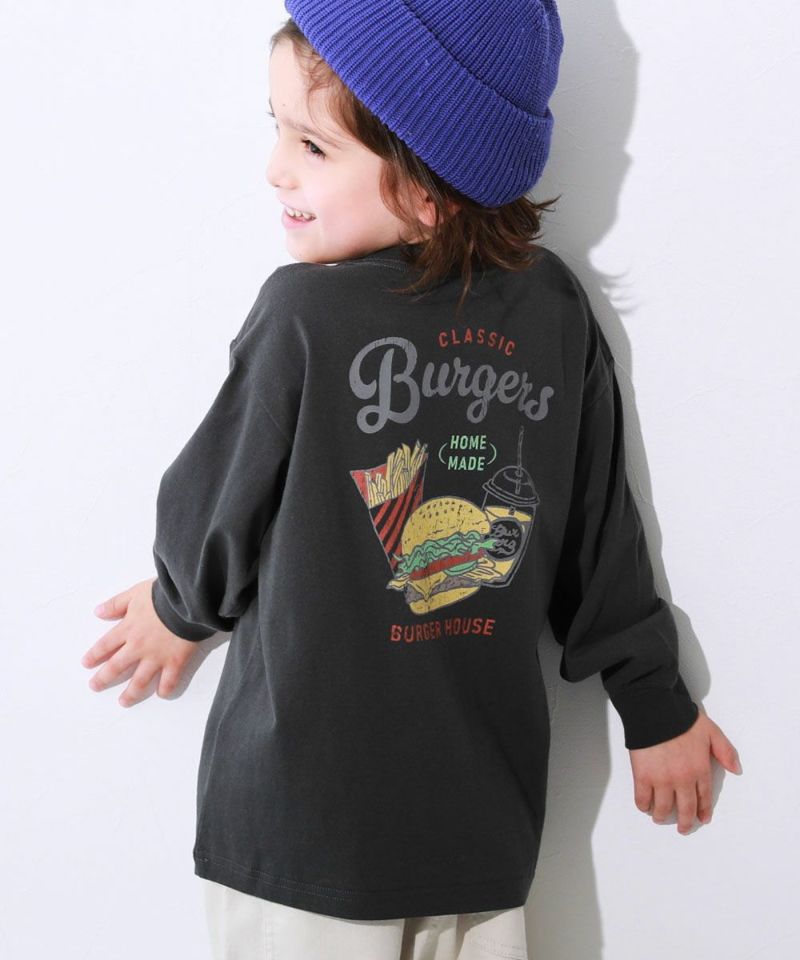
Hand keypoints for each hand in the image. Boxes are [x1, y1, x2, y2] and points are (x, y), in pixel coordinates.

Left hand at [82, 577, 198, 707]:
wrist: (188, 601)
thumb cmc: (164, 594)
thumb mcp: (135, 593)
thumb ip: (117, 603)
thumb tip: (98, 612)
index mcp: (128, 629)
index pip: (105, 645)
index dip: (94, 655)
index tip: (86, 664)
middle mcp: (138, 647)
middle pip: (117, 666)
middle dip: (103, 678)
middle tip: (95, 686)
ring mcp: (157, 657)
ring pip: (140, 680)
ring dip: (130, 693)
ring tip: (123, 701)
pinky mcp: (175, 661)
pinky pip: (169, 680)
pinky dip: (165, 689)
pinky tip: (161, 694)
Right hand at [628, 704, 741, 833]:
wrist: (655, 712)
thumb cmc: (682, 719)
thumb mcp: (712, 732)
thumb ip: (726, 751)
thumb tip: (736, 770)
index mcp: (700, 770)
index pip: (704, 798)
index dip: (703, 811)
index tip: (701, 819)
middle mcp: (682, 780)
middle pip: (685, 809)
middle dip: (684, 821)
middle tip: (683, 828)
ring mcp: (661, 780)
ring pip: (662, 808)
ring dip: (661, 816)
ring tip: (660, 818)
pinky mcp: (642, 776)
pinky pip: (642, 799)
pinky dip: (643, 806)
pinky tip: (645, 806)